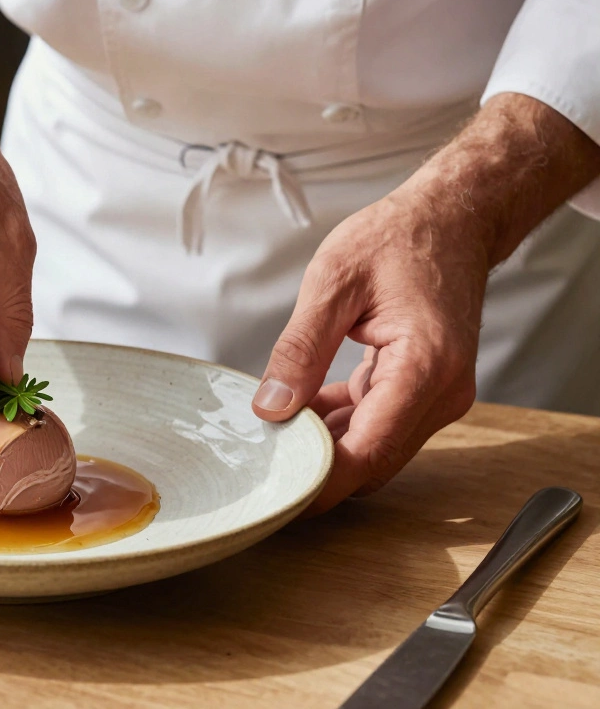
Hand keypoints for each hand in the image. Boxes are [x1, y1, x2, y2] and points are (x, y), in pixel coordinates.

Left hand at [252, 92, 599, 514]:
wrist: (453, 218)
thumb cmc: (400, 239)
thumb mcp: (334, 284)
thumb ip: (300, 350)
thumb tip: (271, 407)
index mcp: (425, 367)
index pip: (367, 452)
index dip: (320, 480)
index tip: (275, 492)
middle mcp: (441, 392)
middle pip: (373, 461)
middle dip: (317, 469)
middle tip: (258, 465)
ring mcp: (438, 395)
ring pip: (374, 448)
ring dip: (326, 445)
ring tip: (272, 428)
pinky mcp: (426, 390)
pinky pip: (379, 424)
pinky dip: (341, 423)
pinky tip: (303, 407)